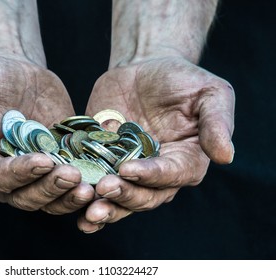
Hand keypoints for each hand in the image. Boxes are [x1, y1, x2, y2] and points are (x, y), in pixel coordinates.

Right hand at [0, 54, 94, 213]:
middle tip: (72, 176)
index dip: (19, 174)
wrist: (15, 70)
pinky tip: (103, 178)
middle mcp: (6, 174)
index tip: (42, 160)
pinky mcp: (58, 163)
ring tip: (91, 185)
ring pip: (51, 198)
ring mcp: (35, 172)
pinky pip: (71, 182)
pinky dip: (86, 184)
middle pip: (26, 196)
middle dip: (50, 189)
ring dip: (70, 196)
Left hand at [78, 57, 234, 232]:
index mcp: (186, 160)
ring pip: (119, 199)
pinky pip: (95, 183)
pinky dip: (84, 196)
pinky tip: (70, 201)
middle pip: (145, 196)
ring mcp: (128, 170)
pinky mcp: (104, 162)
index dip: (152, 175)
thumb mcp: (209, 93)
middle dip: (124, 196)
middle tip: (103, 189)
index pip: (172, 175)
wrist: (145, 69)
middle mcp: (158, 172)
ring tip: (87, 213)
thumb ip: (216, 123)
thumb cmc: (181, 80)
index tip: (130, 169)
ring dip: (104, 208)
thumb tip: (226, 156)